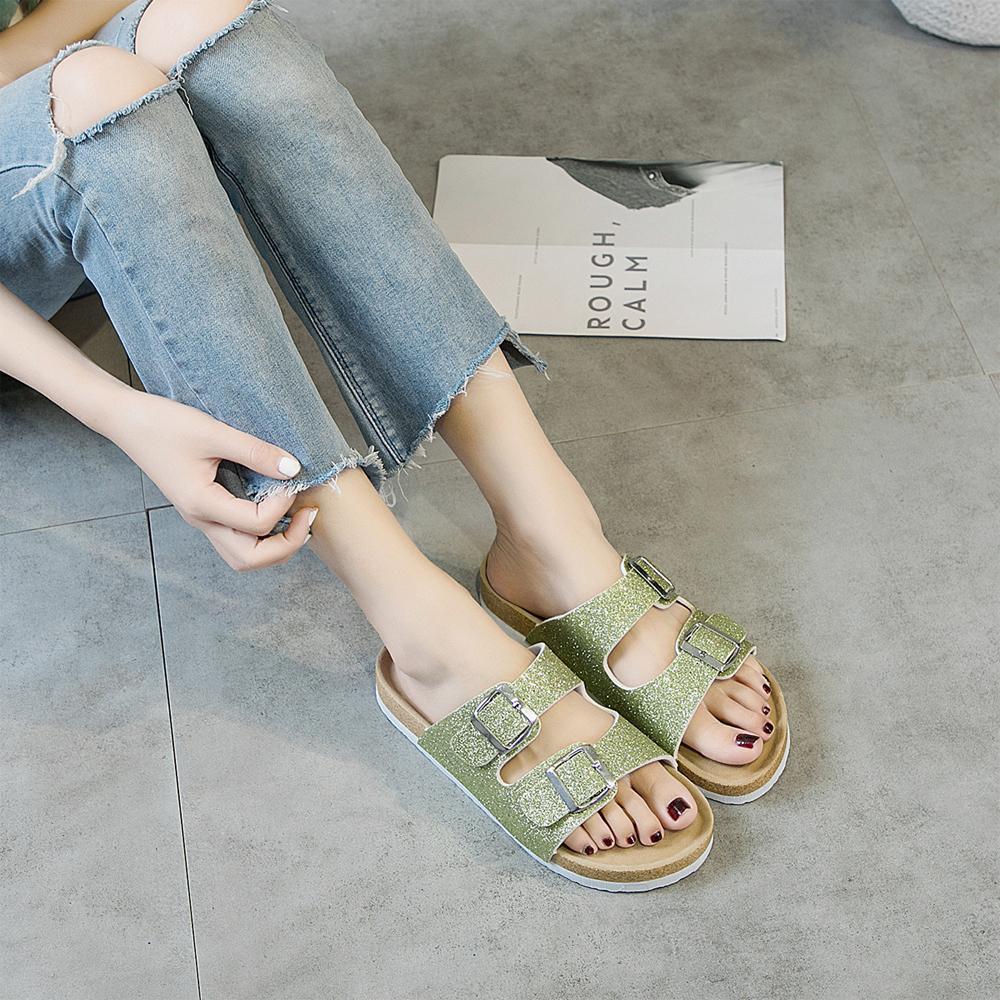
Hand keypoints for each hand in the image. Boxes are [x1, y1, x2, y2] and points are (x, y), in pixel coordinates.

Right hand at [112, 390, 317, 570]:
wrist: (128, 420)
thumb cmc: (163, 424)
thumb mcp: (214, 431)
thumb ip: (255, 451)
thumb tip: (293, 469)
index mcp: (202, 505)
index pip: (256, 525)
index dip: (283, 505)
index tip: (291, 478)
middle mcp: (202, 520)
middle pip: (250, 560)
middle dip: (287, 545)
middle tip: (308, 516)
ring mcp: (203, 518)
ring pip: (243, 555)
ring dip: (275, 545)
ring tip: (297, 517)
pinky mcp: (206, 509)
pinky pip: (238, 537)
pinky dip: (263, 532)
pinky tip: (277, 507)